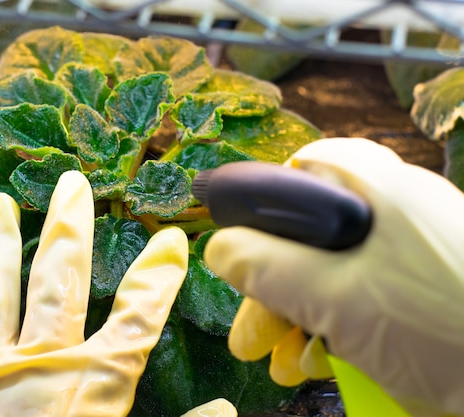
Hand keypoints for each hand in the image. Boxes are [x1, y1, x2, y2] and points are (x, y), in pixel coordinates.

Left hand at [0, 170, 188, 416]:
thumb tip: (228, 409)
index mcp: (92, 381)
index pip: (139, 314)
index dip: (159, 274)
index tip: (171, 240)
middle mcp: (39, 358)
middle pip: (59, 277)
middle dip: (71, 228)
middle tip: (75, 184)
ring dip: (0, 241)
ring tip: (3, 202)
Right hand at [204, 138, 463, 416]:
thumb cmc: (443, 331)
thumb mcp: (336, 299)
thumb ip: (267, 268)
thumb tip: (219, 248)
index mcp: (385, 192)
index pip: (314, 166)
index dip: (271, 199)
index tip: (245, 238)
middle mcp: (400, 216)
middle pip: (316, 233)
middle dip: (275, 285)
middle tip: (253, 331)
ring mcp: (416, 257)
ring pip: (338, 273)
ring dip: (300, 316)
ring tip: (281, 359)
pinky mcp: (426, 294)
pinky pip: (367, 299)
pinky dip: (337, 327)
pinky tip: (317, 361)